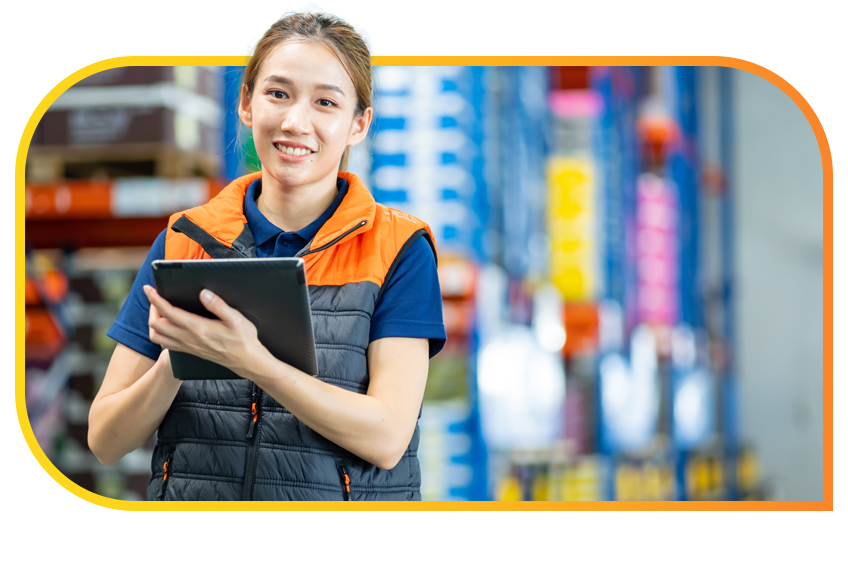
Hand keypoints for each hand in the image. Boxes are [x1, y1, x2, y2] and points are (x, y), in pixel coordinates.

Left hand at [143, 285, 270, 378]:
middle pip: (156, 325)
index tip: (149, 289)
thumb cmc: (243, 340)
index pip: (168, 312)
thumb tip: (203, 293)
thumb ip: (218, 305)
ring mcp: (188, 347)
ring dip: (154, 323)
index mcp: (198, 328)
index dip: (155, 299)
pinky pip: (166, 344)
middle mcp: (189, 339)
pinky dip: (161, 333)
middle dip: (152, 308)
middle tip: (156, 297)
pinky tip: (170, 326)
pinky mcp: (190, 351)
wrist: (247, 361)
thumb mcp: (236, 318)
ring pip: (157, 337)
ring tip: (160, 311)